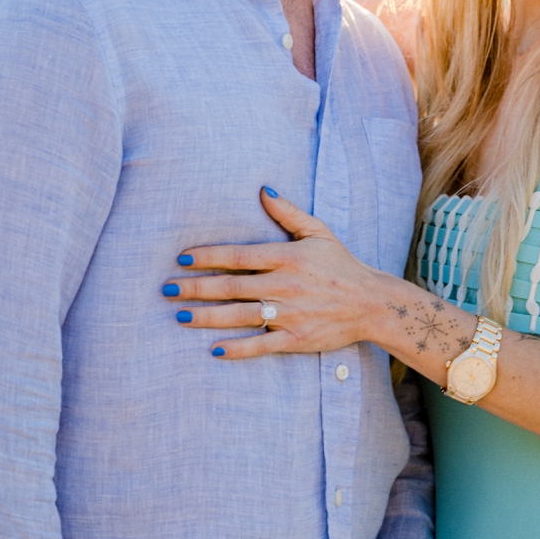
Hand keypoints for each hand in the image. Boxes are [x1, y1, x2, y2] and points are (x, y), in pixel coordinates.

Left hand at [166, 189, 392, 357]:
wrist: (372, 304)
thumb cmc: (342, 265)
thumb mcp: (319, 232)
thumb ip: (288, 212)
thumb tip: (262, 189)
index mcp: (288, 257)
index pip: (239, 256)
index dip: (208, 256)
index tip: (182, 258)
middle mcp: (285, 286)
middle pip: (231, 287)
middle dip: (196, 288)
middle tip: (167, 289)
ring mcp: (290, 315)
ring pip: (239, 316)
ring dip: (206, 317)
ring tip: (179, 316)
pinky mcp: (297, 340)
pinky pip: (260, 346)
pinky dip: (237, 349)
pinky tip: (213, 348)